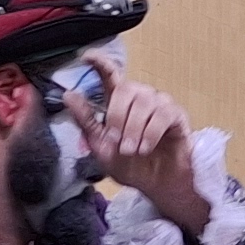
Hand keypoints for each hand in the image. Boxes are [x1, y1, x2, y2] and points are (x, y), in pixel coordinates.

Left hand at [84, 74, 211, 236]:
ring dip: (133, 129)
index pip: (110, 75)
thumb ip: (86, 120)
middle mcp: (140, 98)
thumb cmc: (131, 165)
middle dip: (117, 117)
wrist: (155, 186)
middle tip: (116, 141)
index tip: (87, 57)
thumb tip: (69, 95)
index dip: (100, 63)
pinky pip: (162, 114)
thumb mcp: (101, 146)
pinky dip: (150, 133)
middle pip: (126, 89)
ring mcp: (159, 105)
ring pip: (144, 101)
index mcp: (120, 103)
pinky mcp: (176, 116)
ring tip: (132, 150)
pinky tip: (145, 148)